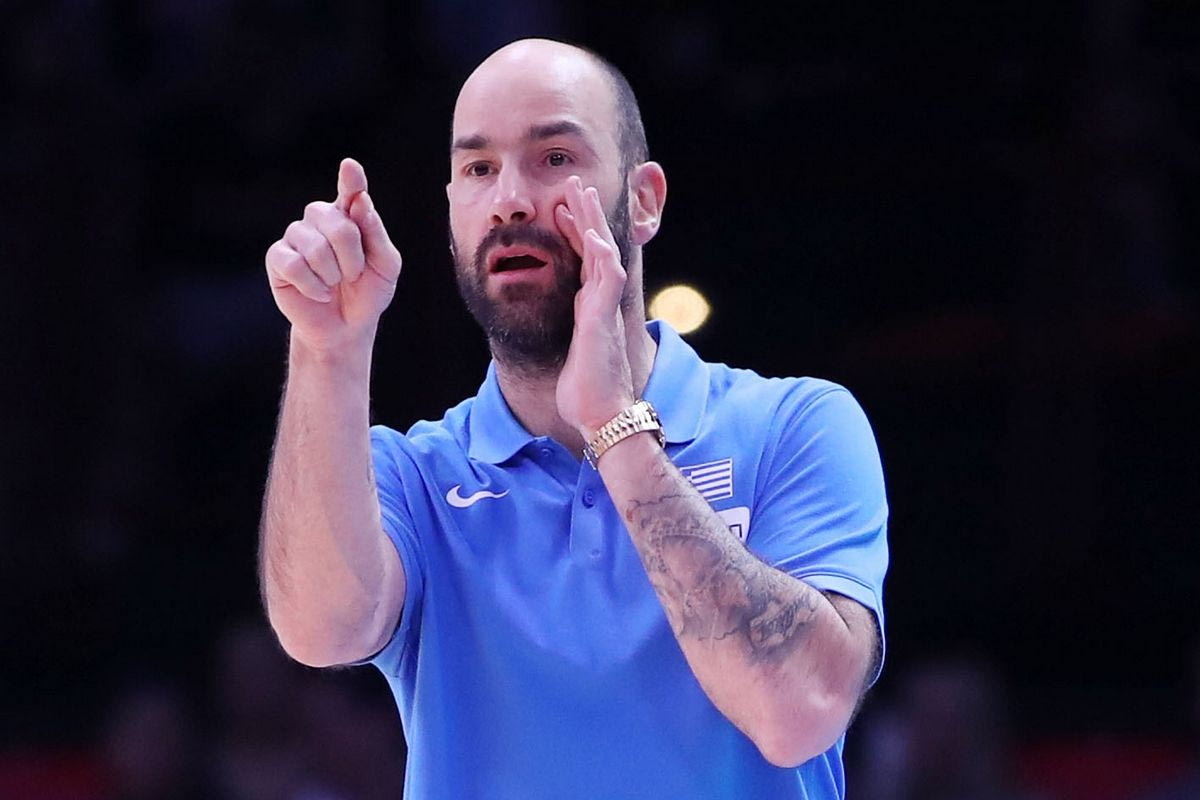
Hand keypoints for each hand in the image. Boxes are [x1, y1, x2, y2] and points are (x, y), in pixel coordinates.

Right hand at [265, 158, 402, 352]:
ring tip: (335, 284)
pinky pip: (295, 265)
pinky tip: (319, 292)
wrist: (345, 327)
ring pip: (315, 247)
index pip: (351, 191)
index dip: (350, 180)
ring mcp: (296, 236)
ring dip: (333, 274)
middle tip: (354, 275)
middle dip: (353, 257)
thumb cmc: (368, 293)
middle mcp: (320, 219)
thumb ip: (376, 234)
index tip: (351, 167)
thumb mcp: (386, 266)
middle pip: (338, 224)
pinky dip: (314, 285)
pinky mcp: (278, 258)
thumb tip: (360, 201)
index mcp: (349, 216)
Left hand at [554, 176, 634, 437]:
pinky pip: (607, 280)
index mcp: (590, 307)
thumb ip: (568, 334)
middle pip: (595, 247)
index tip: (564, 207)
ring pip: (603, 254)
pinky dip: (601, 256)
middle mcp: (599, 302)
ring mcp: (604, 308)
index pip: (584, 260)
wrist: (601, 414)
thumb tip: (556, 327)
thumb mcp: (570, 353)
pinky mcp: (602, 319)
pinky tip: (593, 236)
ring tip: (583, 193)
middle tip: (575, 184)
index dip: (575, 232)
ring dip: (592, 222)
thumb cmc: (583, 391)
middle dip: (585, 214)